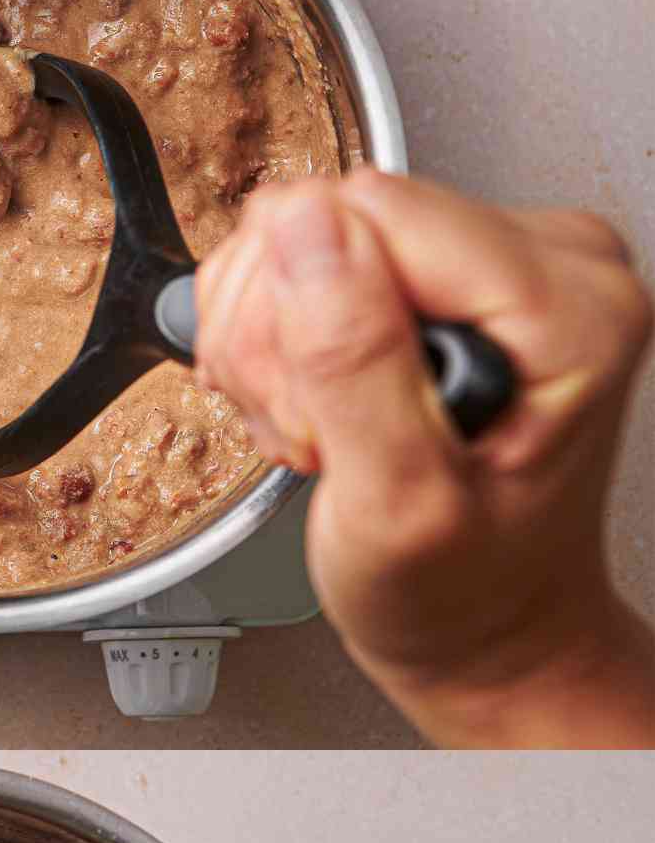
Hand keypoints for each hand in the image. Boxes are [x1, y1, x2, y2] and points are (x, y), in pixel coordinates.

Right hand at [194, 171, 654, 746]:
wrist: (489, 629)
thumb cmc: (461, 591)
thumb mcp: (395, 502)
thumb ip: (353, 360)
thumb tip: (304, 227)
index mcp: (566, 305)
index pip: (369, 213)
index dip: (302, 312)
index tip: (321, 416)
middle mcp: (549, 260)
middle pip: (335, 215)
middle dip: (284, 334)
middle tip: (318, 434)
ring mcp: (502, 260)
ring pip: (309, 233)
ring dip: (276, 342)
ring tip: (323, 428)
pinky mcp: (454, 271)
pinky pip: (317, 256)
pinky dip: (288, 339)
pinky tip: (326, 404)